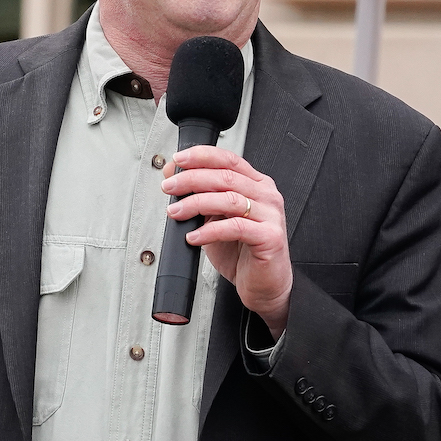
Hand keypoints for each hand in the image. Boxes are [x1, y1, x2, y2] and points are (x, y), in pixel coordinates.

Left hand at [161, 145, 291, 337]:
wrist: (264, 285)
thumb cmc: (242, 251)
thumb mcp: (214, 218)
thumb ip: (200, 195)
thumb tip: (172, 172)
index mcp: (256, 184)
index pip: (228, 159)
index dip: (202, 156)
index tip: (178, 159)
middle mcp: (266, 195)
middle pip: (225, 177)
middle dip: (192, 179)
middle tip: (169, 187)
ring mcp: (271, 215)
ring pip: (229, 199)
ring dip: (196, 204)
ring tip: (176, 212)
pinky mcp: (270, 237)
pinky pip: (235, 227)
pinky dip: (210, 231)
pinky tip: (193, 237)